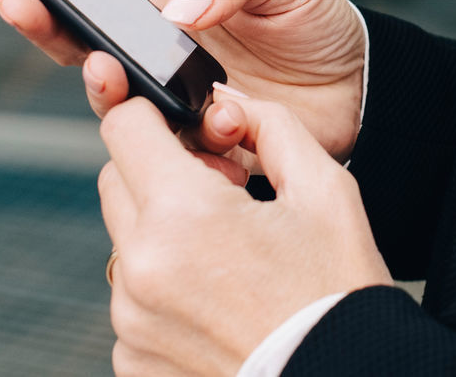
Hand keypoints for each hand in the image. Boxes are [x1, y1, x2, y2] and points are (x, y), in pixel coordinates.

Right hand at [0, 0, 365, 170]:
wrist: (362, 95)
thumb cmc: (317, 22)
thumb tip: (177, 7)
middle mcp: (157, 47)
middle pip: (80, 41)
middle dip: (47, 27)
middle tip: (25, 10)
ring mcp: (171, 99)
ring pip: (116, 104)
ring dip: (119, 93)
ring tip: (143, 81)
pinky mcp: (194, 146)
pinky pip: (168, 155)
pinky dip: (195, 146)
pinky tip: (232, 131)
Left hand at [100, 89, 390, 375]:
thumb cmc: (338, 294)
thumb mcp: (324, 189)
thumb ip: (271, 124)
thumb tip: (228, 104)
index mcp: (182, 213)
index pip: (123, 125)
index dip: (153, 114)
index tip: (182, 128)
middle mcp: (140, 268)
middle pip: (117, 180)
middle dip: (159, 172)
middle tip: (222, 195)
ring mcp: (131, 320)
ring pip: (125, 241)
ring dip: (162, 234)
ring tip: (228, 258)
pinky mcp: (133, 360)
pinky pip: (132, 300)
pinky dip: (163, 291)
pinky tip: (218, 302)